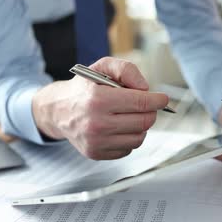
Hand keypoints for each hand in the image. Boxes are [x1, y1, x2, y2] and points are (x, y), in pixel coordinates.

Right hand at [32, 57, 168, 159]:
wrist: (59, 110)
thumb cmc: (85, 88)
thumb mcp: (102, 67)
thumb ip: (126, 70)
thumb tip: (145, 88)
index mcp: (98, 100)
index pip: (141, 103)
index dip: (157, 100)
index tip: (163, 99)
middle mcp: (96, 123)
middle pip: (144, 122)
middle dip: (150, 112)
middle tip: (145, 106)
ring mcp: (96, 142)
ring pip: (138, 138)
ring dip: (141, 126)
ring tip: (130, 116)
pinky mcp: (96, 153)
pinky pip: (127, 149)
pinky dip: (129, 138)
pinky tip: (119, 127)